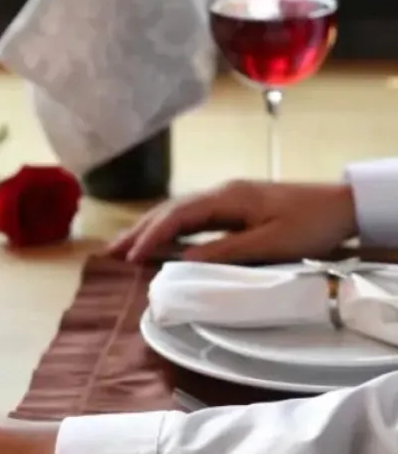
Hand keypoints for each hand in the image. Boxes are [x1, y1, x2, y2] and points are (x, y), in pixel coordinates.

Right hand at [108, 180, 356, 263]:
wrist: (345, 205)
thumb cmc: (312, 224)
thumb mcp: (271, 243)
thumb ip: (225, 251)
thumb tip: (182, 260)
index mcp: (226, 198)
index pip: (176, 216)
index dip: (150, 237)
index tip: (129, 258)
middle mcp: (220, 193)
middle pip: (168, 211)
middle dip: (137, 232)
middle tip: (108, 253)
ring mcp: (226, 199)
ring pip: (177, 213)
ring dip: (149, 231)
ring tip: (123, 250)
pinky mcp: (234, 208)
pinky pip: (191, 219)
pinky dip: (169, 230)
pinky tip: (159, 243)